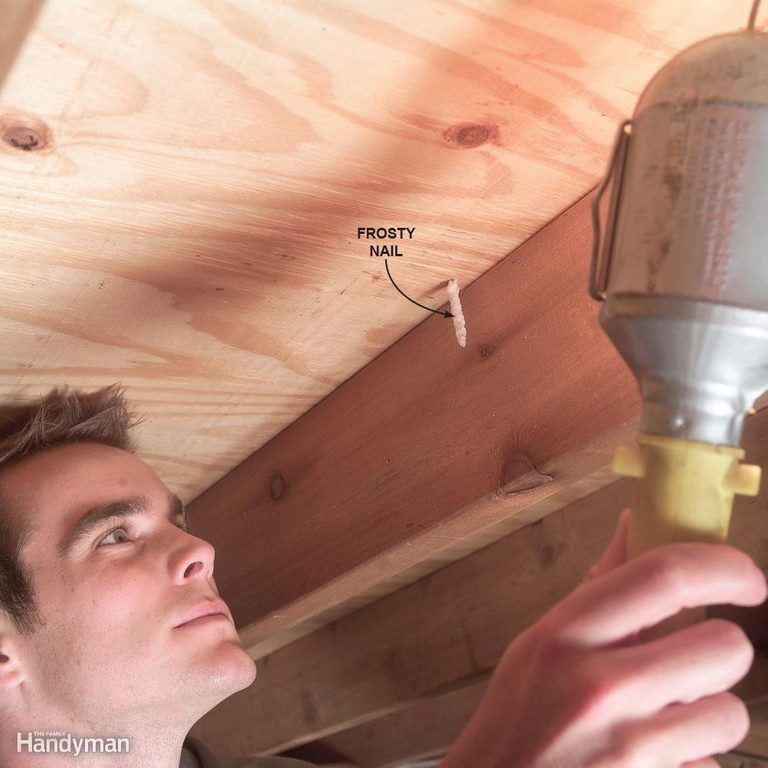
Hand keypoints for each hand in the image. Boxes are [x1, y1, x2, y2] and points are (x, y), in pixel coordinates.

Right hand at [439, 508, 766, 767]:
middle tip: (693, 661)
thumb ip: (598, 587)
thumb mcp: (541, 642)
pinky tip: (649, 760)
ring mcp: (626, 747)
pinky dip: (690, 761)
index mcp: (564, 634)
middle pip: (722, 646)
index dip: (723, 566)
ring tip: (664, 718)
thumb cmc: (515, 719)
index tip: (744, 576)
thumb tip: (634, 523)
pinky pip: (709, 766)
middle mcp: (597, 686)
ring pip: (729, 713)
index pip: (663, 575)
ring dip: (707, 715)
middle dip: (721, 653)